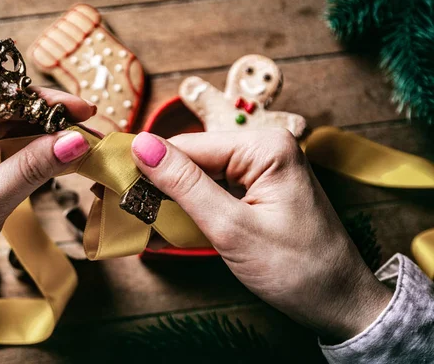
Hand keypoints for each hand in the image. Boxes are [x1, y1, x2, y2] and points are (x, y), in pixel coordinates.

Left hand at [0, 88, 94, 302]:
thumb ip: (30, 169)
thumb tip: (76, 140)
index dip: (39, 101)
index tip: (80, 109)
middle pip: (2, 110)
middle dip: (47, 117)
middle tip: (89, 126)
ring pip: (8, 127)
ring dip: (46, 133)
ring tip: (83, 139)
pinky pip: (6, 147)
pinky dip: (35, 150)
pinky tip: (62, 151)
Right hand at [131, 130, 392, 342]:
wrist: (339, 303)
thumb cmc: (297, 269)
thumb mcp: (231, 228)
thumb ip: (184, 185)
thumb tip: (142, 146)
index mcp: (265, 147)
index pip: (189, 146)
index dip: (147, 164)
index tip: (109, 181)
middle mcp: (265, 149)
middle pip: (193, 160)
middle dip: (157, 186)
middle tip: (118, 205)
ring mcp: (263, 170)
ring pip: (200, 177)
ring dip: (170, 202)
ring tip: (136, 219)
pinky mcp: (259, 190)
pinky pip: (215, 192)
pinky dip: (191, 211)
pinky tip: (164, 228)